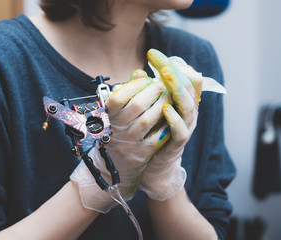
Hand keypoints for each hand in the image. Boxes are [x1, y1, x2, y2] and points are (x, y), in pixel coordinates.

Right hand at [70, 69, 171, 212]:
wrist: (115, 166)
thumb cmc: (118, 132)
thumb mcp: (116, 114)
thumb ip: (128, 93)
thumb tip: (140, 73)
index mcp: (108, 117)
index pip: (118, 97)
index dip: (135, 85)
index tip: (148, 79)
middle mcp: (116, 129)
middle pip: (136, 105)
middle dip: (153, 92)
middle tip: (164, 85)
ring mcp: (129, 142)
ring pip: (148, 120)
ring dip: (162, 105)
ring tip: (171, 96)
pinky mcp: (142, 154)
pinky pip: (156, 137)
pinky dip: (166, 125)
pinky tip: (173, 115)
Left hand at [138, 49, 202, 200]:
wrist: (154, 162)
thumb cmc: (153, 131)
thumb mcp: (149, 108)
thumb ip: (146, 91)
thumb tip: (137, 72)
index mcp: (182, 101)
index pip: (183, 77)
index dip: (170, 64)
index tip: (152, 54)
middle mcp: (188, 111)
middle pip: (188, 87)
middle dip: (173, 72)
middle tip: (160, 61)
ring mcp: (186, 127)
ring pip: (188, 106)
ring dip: (177, 90)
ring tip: (165, 76)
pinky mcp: (178, 142)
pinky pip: (181, 130)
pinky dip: (175, 119)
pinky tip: (166, 109)